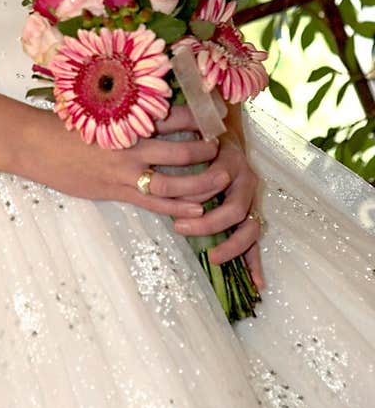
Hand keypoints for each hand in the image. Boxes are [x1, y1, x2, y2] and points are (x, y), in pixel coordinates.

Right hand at [25, 102, 231, 222]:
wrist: (35, 144)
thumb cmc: (66, 124)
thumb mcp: (99, 109)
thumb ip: (127, 111)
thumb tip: (153, 107)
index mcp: (128, 119)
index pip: (172, 115)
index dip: (197, 116)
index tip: (216, 114)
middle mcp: (130, 143)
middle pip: (180, 148)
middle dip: (206, 150)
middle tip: (224, 148)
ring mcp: (124, 170)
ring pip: (173, 179)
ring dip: (200, 180)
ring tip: (221, 177)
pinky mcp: (115, 190)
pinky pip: (153, 201)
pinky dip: (177, 206)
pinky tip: (197, 208)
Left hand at [163, 106, 265, 291]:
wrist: (225, 133)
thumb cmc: (201, 134)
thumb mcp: (188, 126)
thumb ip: (172, 124)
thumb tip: (150, 123)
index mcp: (231, 161)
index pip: (217, 182)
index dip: (198, 193)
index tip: (174, 200)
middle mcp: (246, 181)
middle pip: (235, 210)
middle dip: (208, 224)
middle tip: (180, 228)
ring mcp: (252, 200)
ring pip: (250, 229)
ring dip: (232, 247)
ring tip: (211, 258)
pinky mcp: (251, 215)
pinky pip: (255, 242)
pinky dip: (255, 263)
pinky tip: (257, 284)